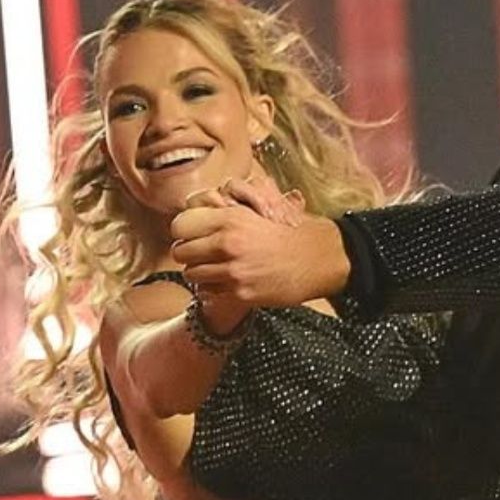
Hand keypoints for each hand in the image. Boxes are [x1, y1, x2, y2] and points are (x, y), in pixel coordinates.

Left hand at [170, 197, 349, 307]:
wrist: (319, 258)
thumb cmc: (291, 232)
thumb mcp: (258, 211)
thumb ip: (227, 212)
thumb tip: (199, 207)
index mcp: (231, 217)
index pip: (180, 225)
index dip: (184, 232)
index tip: (192, 236)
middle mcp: (228, 242)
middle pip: (180, 251)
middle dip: (189, 254)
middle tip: (202, 256)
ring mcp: (233, 270)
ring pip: (191, 274)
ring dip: (200, 273)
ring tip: (215, 270)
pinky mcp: (241, 292)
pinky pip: (208, 292)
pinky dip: (213, 289)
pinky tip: (227, 283)